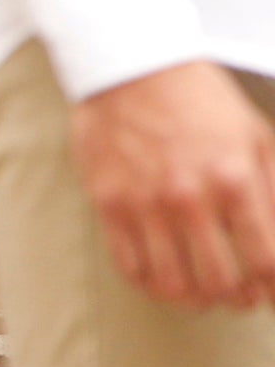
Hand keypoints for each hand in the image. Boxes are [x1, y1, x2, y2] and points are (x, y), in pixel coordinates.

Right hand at [69, 60, 274, 308]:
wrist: (130, 66)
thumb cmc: (200, 101)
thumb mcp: (257, 137)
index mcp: (234, 178)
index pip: (266, 261)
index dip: (272, 287)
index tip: (269, 288)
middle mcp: (189, 196)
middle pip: (221, 282)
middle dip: (238, 299)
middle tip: (240, 296)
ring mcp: (144, 202)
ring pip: (174, 284)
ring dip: (196, 300)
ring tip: (203, 294)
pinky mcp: (108, 202)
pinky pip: (129, 266)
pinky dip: (151, 286)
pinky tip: (163, 280)